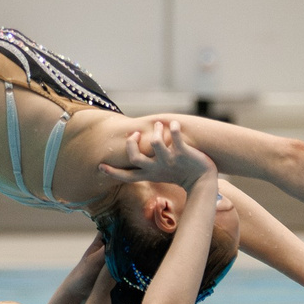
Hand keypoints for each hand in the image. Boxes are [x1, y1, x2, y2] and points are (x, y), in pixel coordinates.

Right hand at [97, 118, 216, 188]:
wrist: (202, 180)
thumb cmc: (180, 174)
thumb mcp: (160, 173)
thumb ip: (147, 165)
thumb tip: (134, 155)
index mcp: (150, 174)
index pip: (127, 177)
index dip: (113, 172)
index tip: (100, 166)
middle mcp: (157, 168)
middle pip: (135, 158)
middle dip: (131, 143)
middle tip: (135, 134)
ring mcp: (170, 161)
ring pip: (154, 144)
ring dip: (154, 130)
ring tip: (158, 124)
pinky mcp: (183, 153)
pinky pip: (176, 138)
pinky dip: (174, 128)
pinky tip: (174, 124)